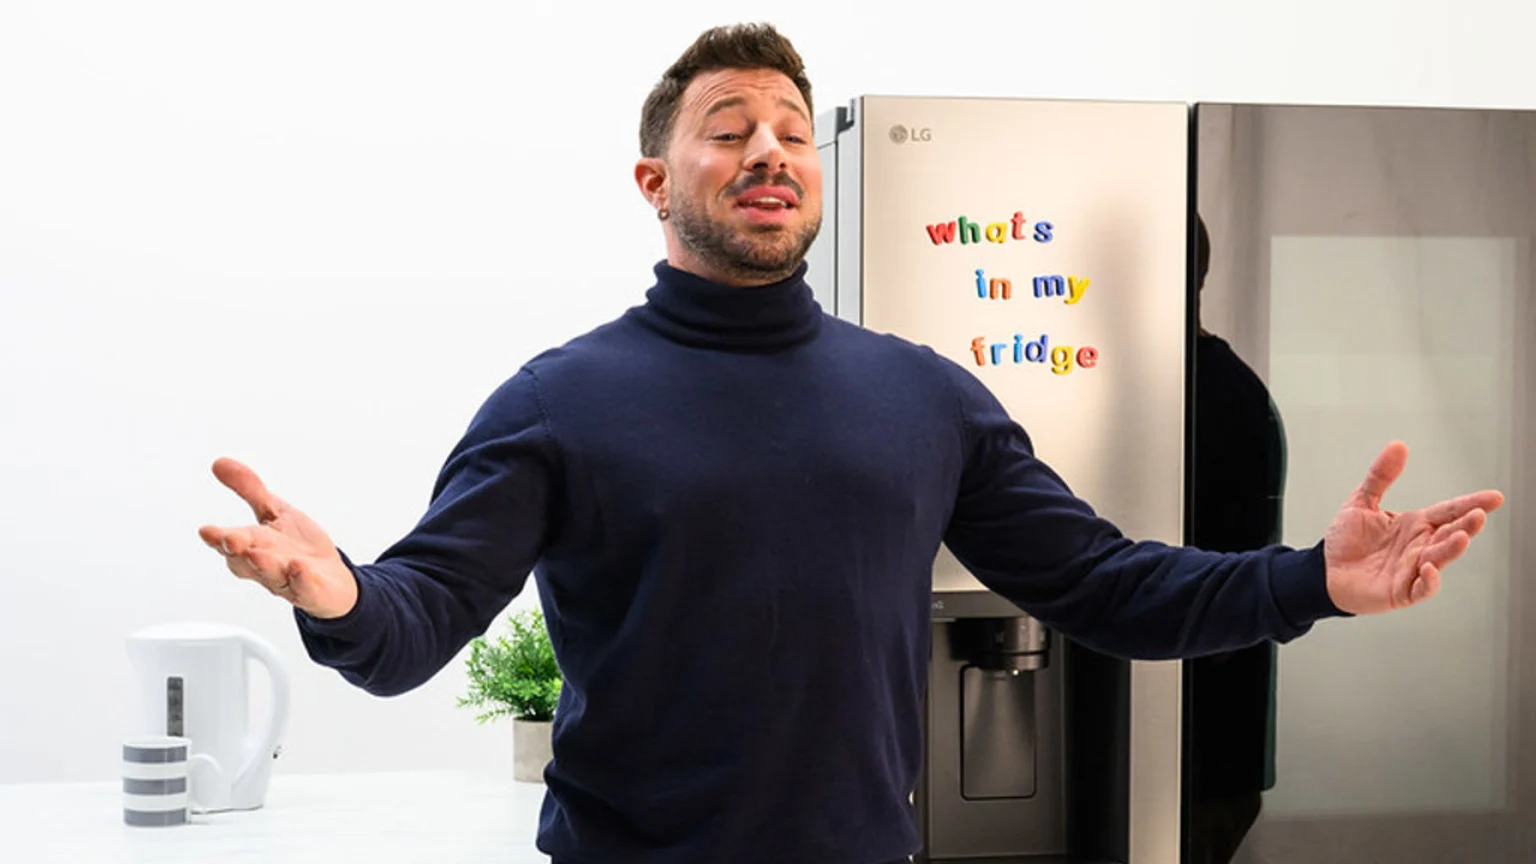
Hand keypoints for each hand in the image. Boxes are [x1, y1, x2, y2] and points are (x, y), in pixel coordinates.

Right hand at [198, 458, 357, 618]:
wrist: (332, 580)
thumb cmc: (298, 546)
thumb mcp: (274, 511)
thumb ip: (250, 489)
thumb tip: (219, 463)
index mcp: (253, 546)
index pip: (231, 543)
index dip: (218, 538)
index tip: (206, 530)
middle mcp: (266, 566)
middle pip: (245, 561)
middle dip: (236, 550)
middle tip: (229, 540)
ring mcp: (288, 581)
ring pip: (272, 576)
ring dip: (264, 565)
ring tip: (258, 554)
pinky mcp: (312, 591)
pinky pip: (305, 588)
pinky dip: (301, 579)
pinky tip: (299, 567)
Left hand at [1324, 441, 1504, 614]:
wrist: (1326, 572)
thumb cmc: (1347, 539)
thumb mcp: (1361, 501)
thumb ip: (1381, 476)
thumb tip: (1398, 445)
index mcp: (1416, 524)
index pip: (1449, 511)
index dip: (1471, 504)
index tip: (1495, 497)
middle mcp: (1420, 546)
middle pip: (1450, 534)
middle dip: (1467, 525)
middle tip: (1479, 515)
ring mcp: (1413, 569)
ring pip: (1439, 559)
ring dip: (1451, 549)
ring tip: (1462, 537)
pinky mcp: (1401, 591)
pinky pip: (1421, 588)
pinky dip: (1428, 580)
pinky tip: (1428, 568)